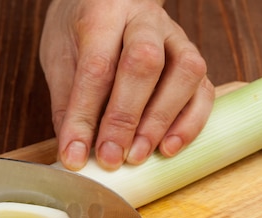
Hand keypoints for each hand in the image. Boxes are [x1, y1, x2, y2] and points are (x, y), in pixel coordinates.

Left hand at [40, 0, 214, 170]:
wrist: (107, 1)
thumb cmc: (79, 31)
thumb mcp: (59, 57)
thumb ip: (66, 100)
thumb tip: (74, 148)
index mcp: (103, 14)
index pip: (96, 67)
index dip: (83, 117)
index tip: (73, 154)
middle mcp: (145, 21)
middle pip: (144, 64)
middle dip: (124, 118)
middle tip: (110, 157)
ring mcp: (175, 37)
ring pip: (184, 73)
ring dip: (160, 122)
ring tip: (137, 156)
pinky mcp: (191, 58)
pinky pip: (203, 89)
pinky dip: (188, 123)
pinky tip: (167, 148)